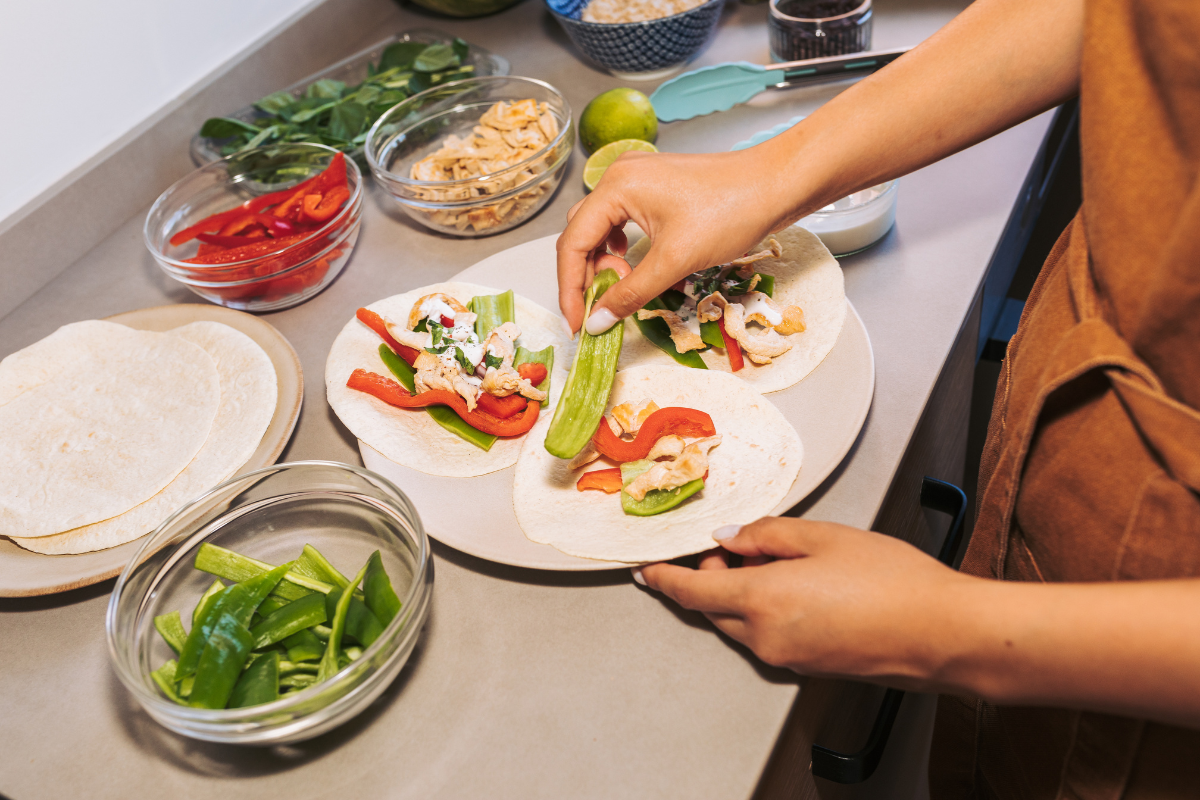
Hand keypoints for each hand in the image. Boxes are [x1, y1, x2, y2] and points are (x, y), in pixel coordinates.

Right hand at [556, 148, 794, 333]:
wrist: (777, 185)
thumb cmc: (731, 212)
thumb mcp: (675, 261)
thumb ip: (630, 293)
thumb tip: (596, 321)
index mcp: (616, 187)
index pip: (572, 243)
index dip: (570, 288)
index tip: (577, 323)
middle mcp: (620, 177)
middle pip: (581, 235)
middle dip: (586, 277)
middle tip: (600, 310)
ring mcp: (638, 180)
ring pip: (601, 229)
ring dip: (605, 264)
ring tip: (623, 286)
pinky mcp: (656, 189)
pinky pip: (622, 222)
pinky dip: (623, 249)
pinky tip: (635, 265)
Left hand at [637, 517, 964, 684]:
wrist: (943, 634)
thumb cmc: (894, 582)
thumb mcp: (824, 536)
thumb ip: (767, 535)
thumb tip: (730, 538)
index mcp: (762, 600)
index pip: (692, 591)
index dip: (665, 579)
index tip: (646, 571)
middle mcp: (766, 637)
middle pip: (714, 607)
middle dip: (711, 576)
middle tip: (733, 546)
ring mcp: (787, 658)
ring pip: (741, 622)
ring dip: (741, 594)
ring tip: (777, 561)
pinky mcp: (807, 668)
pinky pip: (768, 636)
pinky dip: (765, 611)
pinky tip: (798, 588)